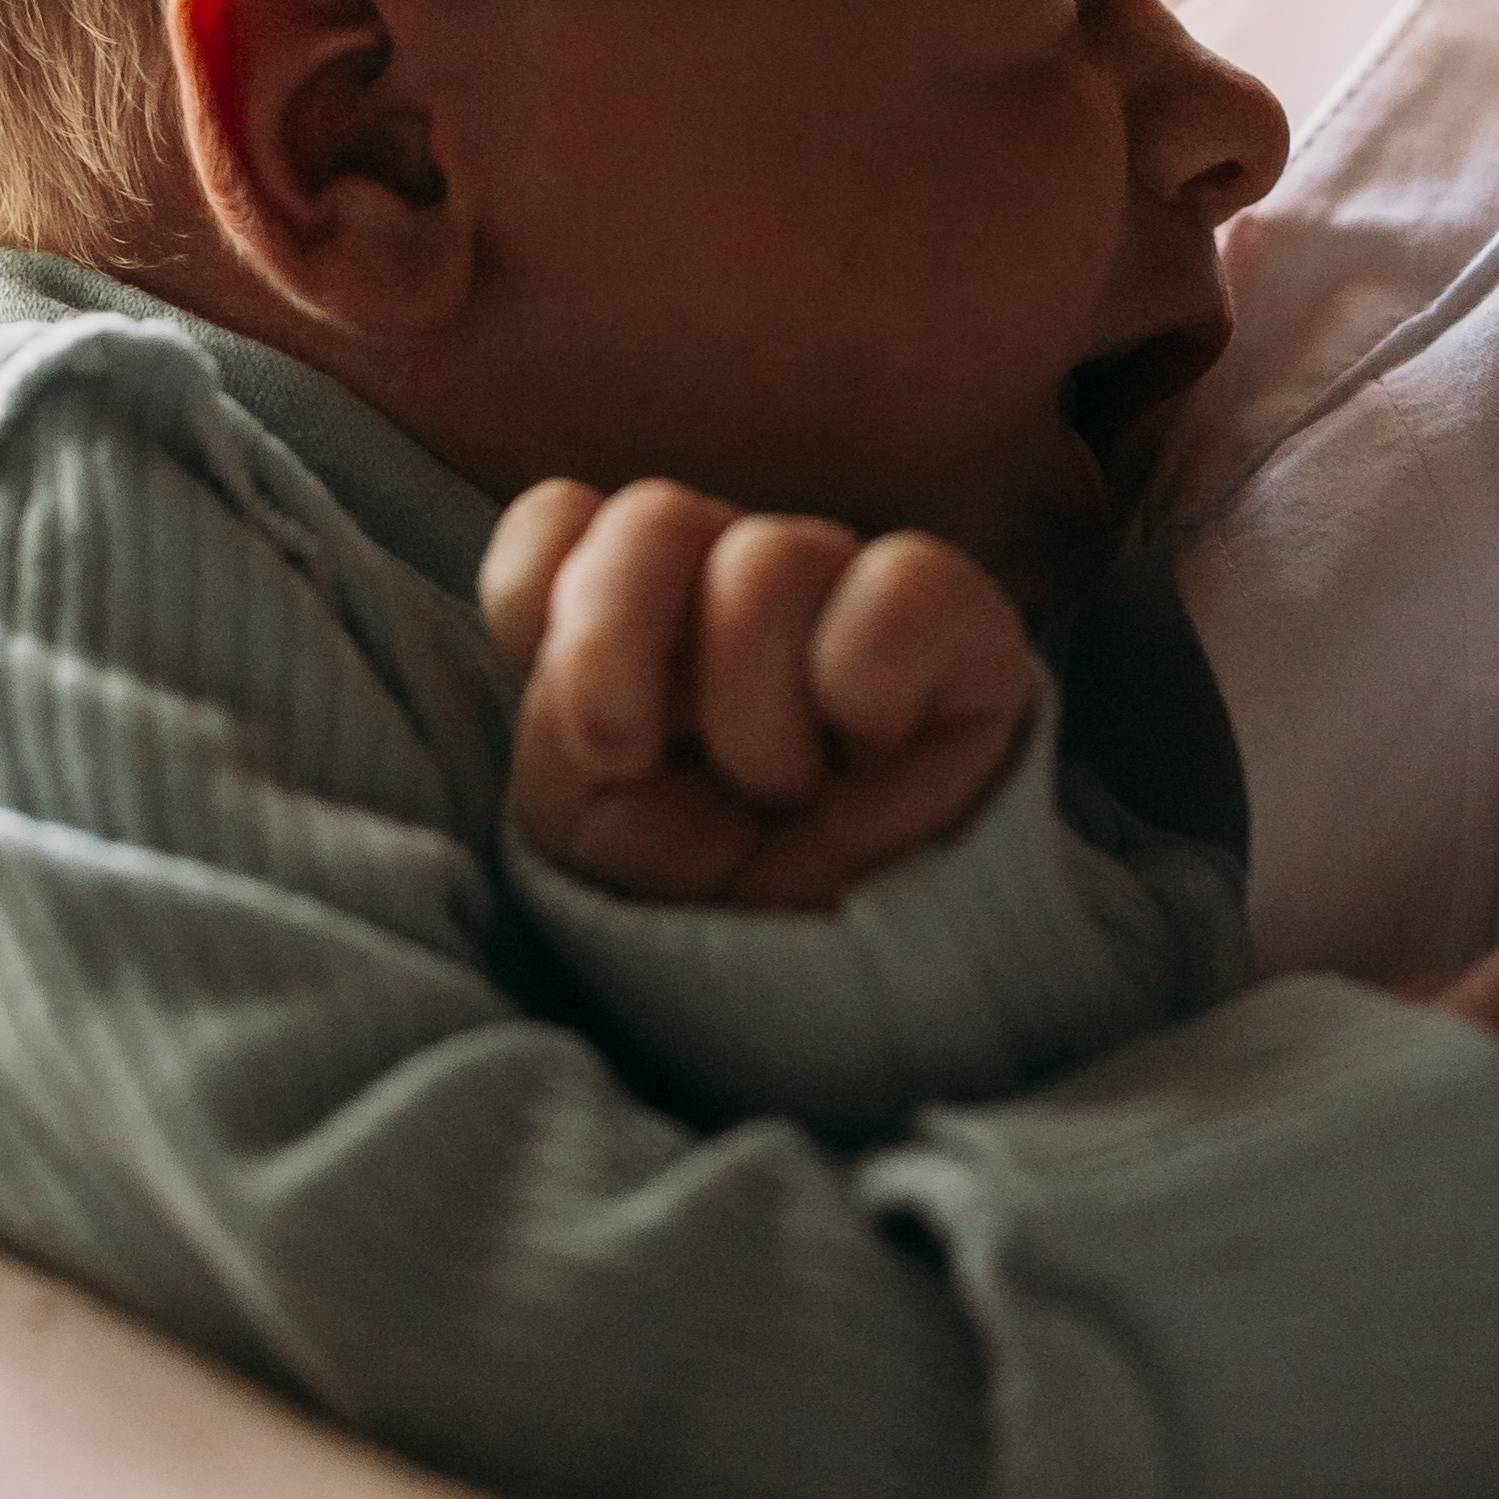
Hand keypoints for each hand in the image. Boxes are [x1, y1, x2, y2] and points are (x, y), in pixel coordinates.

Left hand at [481, 479, 1036, 910]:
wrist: (843, 979)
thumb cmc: (708, 887)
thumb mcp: (591, 817)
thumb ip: (573, 706)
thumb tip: (625, 661)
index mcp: (638, 607)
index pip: (562, 522)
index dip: (536, 594)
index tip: (569, 723)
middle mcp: (737, 577)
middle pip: (654, 519)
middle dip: (612, 638)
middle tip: (624, 756)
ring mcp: (848, 588)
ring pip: (770, 558)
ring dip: (752, 710)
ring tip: (780, 789)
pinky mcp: (962, 623)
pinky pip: (902, 584)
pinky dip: (867, 679)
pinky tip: (871, 750)